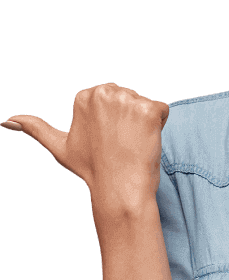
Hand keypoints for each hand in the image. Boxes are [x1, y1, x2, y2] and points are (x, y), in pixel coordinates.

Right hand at [2, 82, 169, 208]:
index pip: (113, 99)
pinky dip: (159, 125)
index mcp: (84, 96)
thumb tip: (7, 121)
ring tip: (131, 142)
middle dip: (130, 118)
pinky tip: (145, 140)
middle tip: (120, 143)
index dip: (114, 122)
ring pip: (146, 104)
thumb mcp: (59, 146)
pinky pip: (162, 110)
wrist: (118, 187)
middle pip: (130, 98)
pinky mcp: (149, 108)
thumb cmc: (92, 168)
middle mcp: (104, 92)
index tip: (107, 139)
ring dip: (144, 122)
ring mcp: (127, 99)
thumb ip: (34, 129)